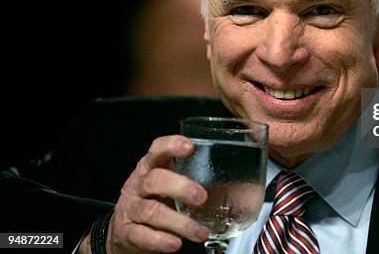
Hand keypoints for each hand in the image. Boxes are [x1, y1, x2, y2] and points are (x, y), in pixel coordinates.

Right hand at [81, 135, 208, 252]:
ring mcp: (130, 208)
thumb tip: (242, 186)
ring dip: (179, 223)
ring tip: (200, 232)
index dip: (171, 146)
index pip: (157, 150)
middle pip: (155, 180)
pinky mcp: (126, 232)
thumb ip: (194, 179)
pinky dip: (159, 240)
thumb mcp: (169, 184)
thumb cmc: (155, 201)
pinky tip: (175, 244)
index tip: (190, 147)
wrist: (123, 231)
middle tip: (202, 197)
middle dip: (180, 187)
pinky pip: (141, 235)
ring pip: (151, 211)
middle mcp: (138, 185)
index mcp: (150, 168)